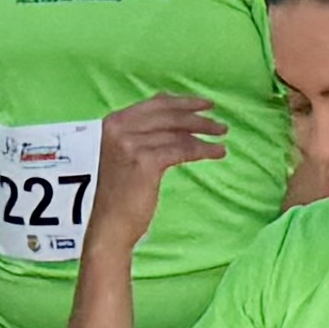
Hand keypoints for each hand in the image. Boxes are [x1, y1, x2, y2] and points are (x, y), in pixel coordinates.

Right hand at [89, 91, 228, 257]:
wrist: (107, 225)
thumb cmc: (116, 195)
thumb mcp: (122, 155)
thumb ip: (139, 134)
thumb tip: (169, 114)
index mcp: (112, 124)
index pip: (154, 104)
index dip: (183, 102)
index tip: (204, 104)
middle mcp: (119, 129)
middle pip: (168, 115)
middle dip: (198, 116)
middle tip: (220, 123)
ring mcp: (130, 144)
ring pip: (177, 133)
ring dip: (204, 132)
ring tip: (222, 137)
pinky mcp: (145, 162)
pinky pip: (181, 150)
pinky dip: (203, 149)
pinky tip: (217, 152)